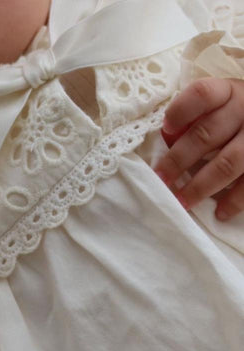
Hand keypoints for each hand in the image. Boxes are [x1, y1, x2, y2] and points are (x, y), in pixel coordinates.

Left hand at [154, 77, 243, 220]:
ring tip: (182, 202)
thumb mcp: (221, 104)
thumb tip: (167, 138)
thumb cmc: (237, 114)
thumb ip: (196, 117)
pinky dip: (234, 200)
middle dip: (179, 161)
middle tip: (160, 180)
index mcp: (228, 92)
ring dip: (200, 186)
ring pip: (227, 163)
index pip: (202, 94)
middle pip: (206, 135)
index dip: (181, 111)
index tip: (165, 129)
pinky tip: (220, 212)